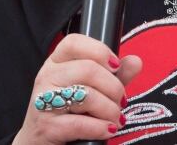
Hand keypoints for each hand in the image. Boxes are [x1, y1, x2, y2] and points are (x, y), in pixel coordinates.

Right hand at [12, 34, 141, 144]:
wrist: (40, 142)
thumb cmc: (69, 110)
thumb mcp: (93, 88)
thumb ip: (115, 75)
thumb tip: (136, 61)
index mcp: (56, 62)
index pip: (74, 42)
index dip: (100, 50)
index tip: (115, 66)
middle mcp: (47, 77)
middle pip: (88, 69)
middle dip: (114, 87)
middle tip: (121, 101)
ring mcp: (43, 101)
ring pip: (86, 96)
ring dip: (110, 109)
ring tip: (115, 118)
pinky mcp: (46, 126)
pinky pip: (80, 123)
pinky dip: (100, 127)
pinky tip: (108, 129)